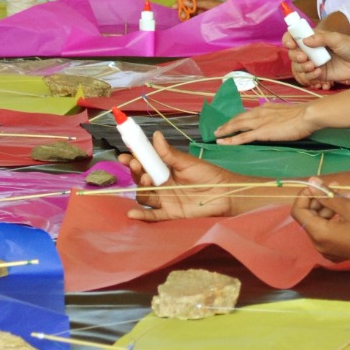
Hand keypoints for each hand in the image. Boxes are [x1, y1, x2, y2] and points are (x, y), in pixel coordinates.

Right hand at [123, 131, 243, 221]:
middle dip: (135, 171)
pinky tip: (131, 213)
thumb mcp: (187, 162)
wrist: (225, 193)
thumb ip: (169, 153)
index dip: (133, 159)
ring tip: (146, 180)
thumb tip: (156, 135)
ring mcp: (165, 199)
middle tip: (135, 164)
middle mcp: (162, 184)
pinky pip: (153, 215)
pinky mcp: (170, 214)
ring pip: (144, 195)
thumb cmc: (208, 175)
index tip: (124, 155)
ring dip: (140, 188)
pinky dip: (142, 215)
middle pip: (141, 179)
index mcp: (165, 169)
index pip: (145, 163)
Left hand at [214, 100, 320, 144]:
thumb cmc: (301, 116)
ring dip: (225, 130)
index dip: (237, 118)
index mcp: (266, 108)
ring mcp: (259, 122)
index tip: (231, 122)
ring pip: (237, 126)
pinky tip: (223, 142)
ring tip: (216, 135)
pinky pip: (242, 137)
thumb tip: (275, 121)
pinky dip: (231, 140)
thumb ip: (277, 116)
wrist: (307, 115)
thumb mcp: (285, 113)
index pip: (247, 113)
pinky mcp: (262, 132)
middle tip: (217, 129)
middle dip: (227, 124)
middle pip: (238, 118)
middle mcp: (259, 112)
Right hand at [285, 28, 349, 86]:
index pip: (294, 36)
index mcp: (313, 38)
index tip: (291, 44)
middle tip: (305, 58)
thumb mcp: (337, 39)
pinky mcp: (318, 74)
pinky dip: (309, 76)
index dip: (288, 40)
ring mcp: (313, 63)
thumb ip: (322, 38)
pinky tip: (319, 73)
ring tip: (313, 67)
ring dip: (301, 68)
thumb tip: (305, 40)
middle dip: (295, 56)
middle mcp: (310, 50)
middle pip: (292, 54)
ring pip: (297, 67)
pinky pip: (306, 77)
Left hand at [290, 182, 349, 269]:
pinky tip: (346, 210)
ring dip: (327, 208)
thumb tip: (311, 182)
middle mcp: (318, 245)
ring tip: (344, 196)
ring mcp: (326, 250)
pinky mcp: (335, 252)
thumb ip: (327, 195)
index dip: (304, 196)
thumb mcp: (349, 207)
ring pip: (318, 223)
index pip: (298, 212)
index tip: (318, 186)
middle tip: (334, 187)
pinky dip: (332, 219)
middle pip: (309, 217)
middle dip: (319, 200)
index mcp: (319, 234)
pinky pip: (327, 232)